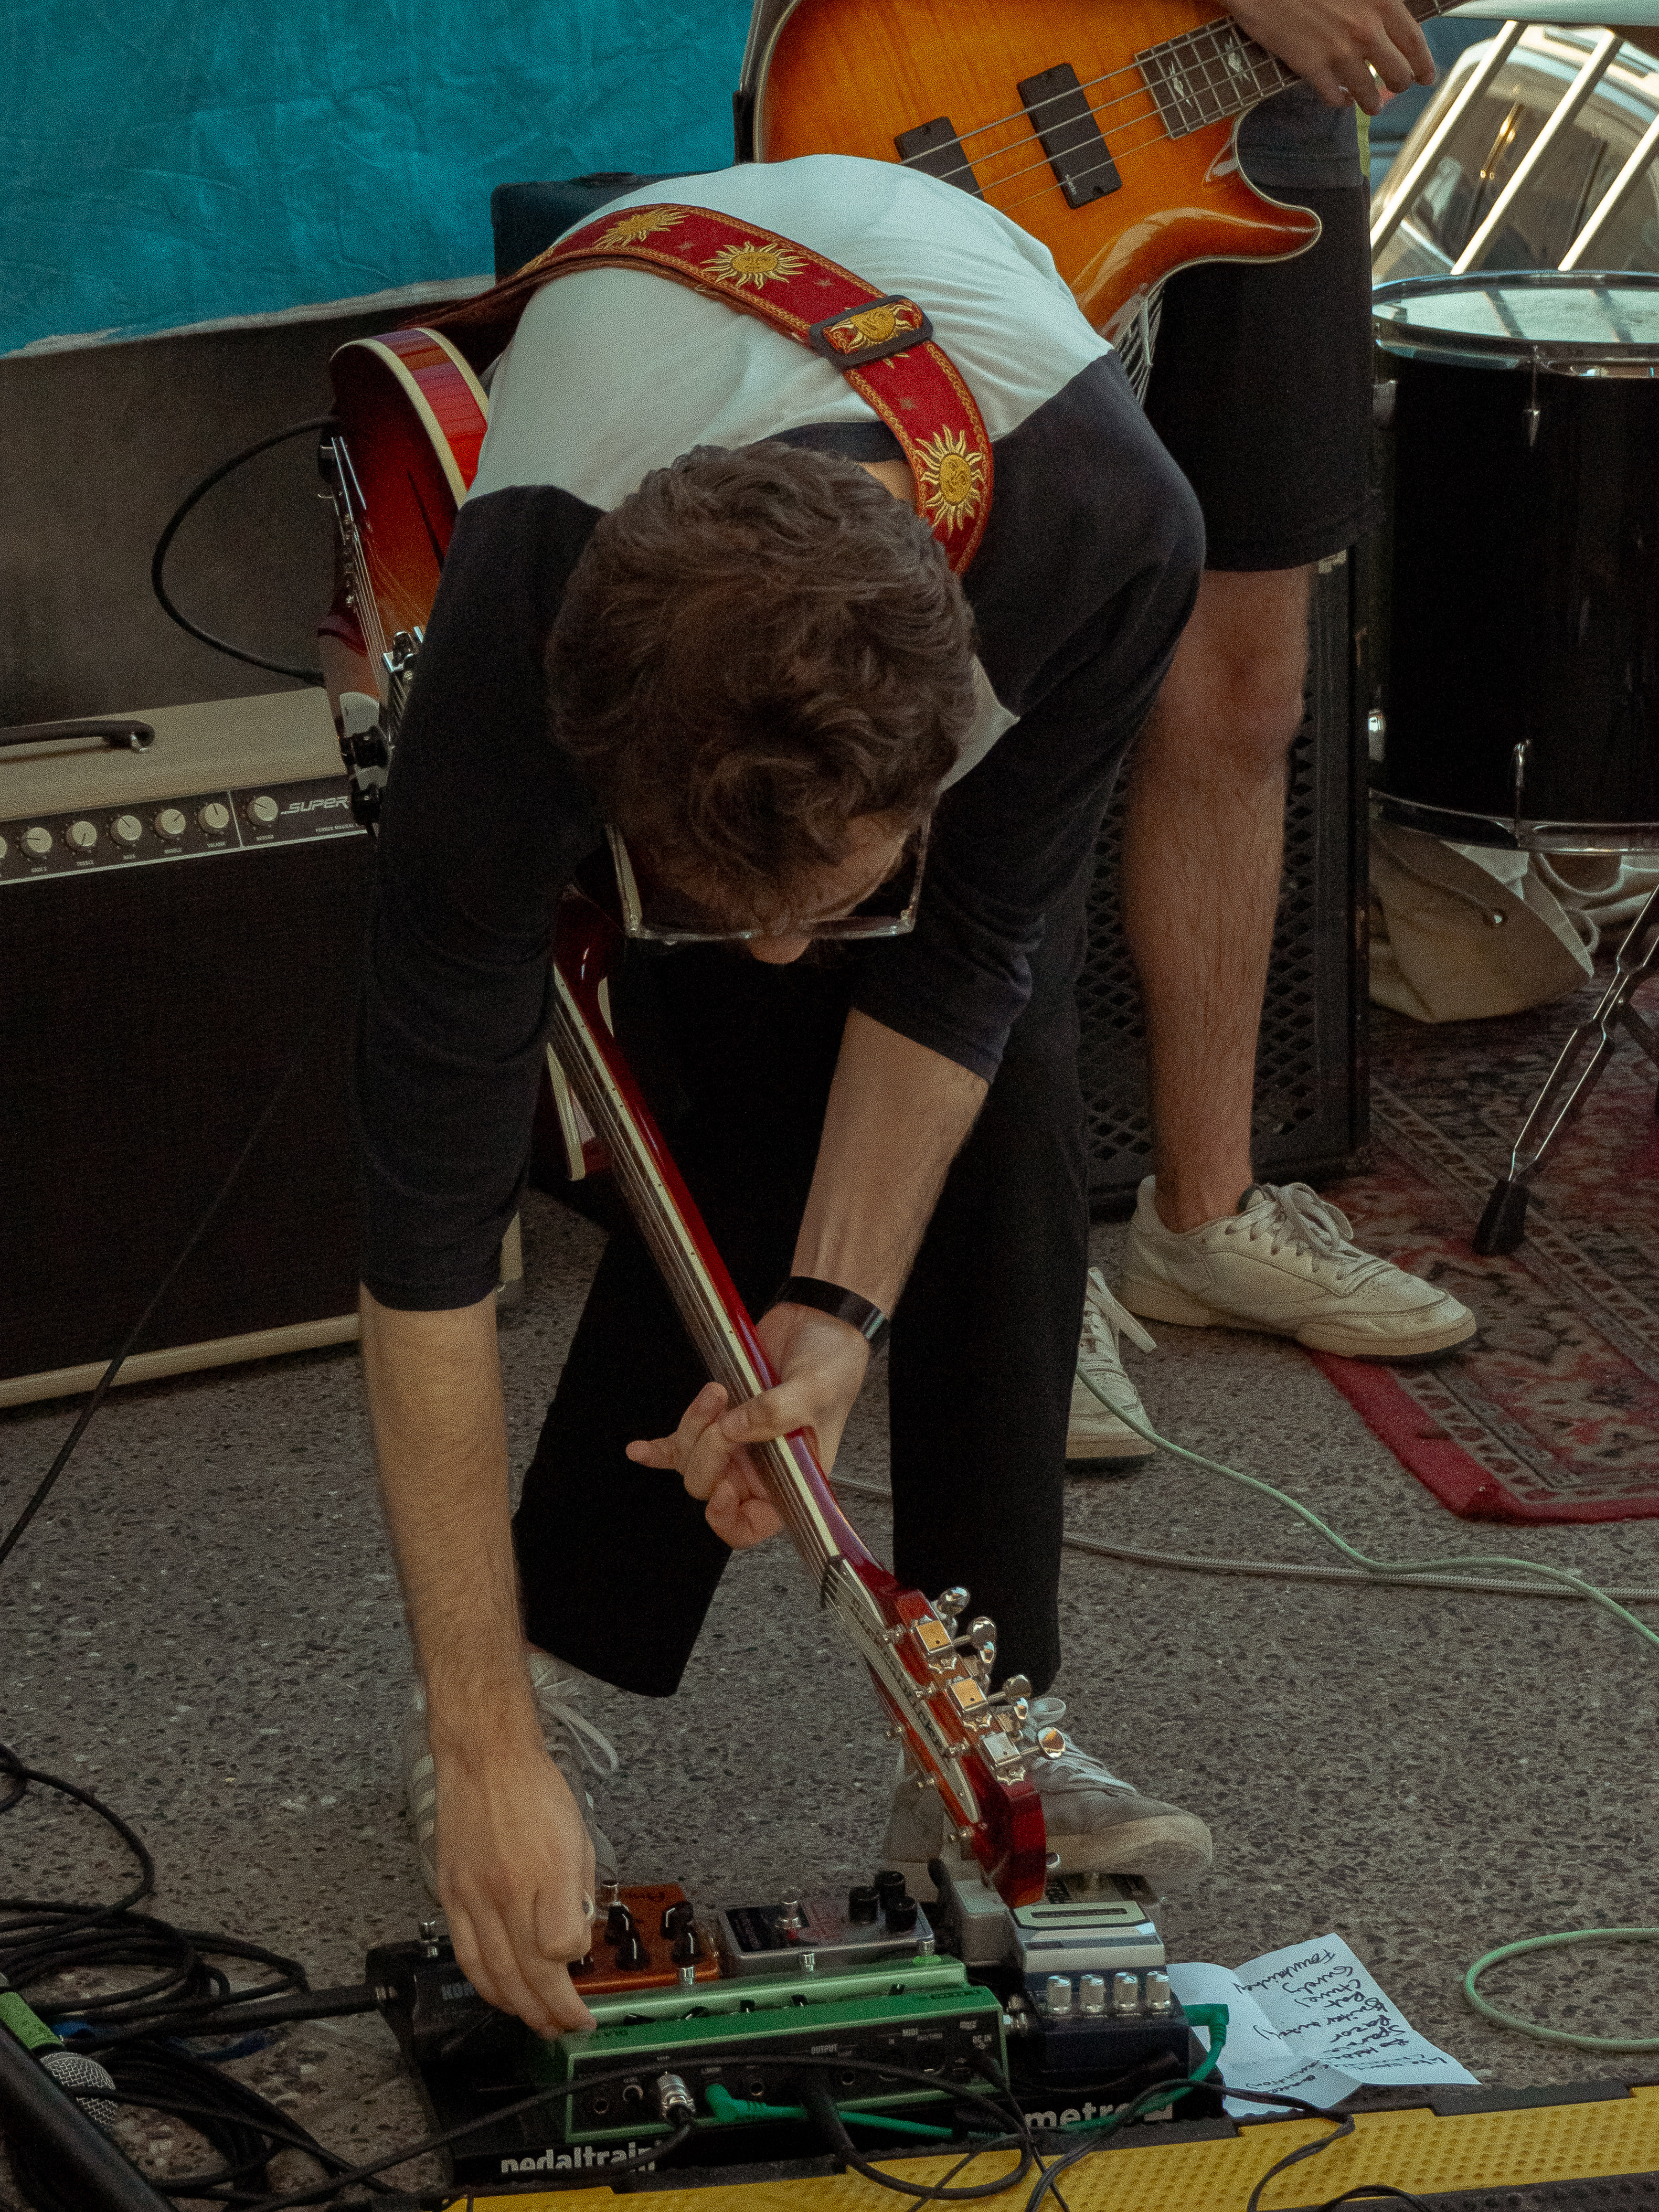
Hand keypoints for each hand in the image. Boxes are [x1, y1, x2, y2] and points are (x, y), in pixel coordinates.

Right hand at [433, 1726, 598, 2034]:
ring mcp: (474, 1896)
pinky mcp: (450, 1896)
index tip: (586, 1982)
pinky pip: (465, 1955)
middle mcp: (508, 1889)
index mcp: (548, 1870)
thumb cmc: (536, 1790)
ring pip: (494, 1974)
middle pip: (529, 1973)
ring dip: (519, 2009)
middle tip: (568, 2027)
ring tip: (538, 2023)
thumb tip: (578, 1939)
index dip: (575, 1974)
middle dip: (552, 2012)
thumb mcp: (579, 1836)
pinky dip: (485, 1984)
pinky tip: (501, 1996)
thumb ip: (580, 1892)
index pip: (562, 1947)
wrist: (485, 1758)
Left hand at [625, 1303, 871, 1546]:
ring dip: (693, 1428)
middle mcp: (760, 1468)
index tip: (723, 1491)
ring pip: (692, 1461)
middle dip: (710, 1454)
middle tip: (725, 1415)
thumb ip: (776, 1412)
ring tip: (716, 1391)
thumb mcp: (815, 1391)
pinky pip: (678, 1445)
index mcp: (792, 1478)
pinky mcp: (717, 1419)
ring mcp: (736, 1445)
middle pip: (712, 1488)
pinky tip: (639, 1450)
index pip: (752, 1525)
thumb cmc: (833, 1366)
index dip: (729, 1518)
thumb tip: (735, 1427)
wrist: (820, 1326)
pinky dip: (657, 1449)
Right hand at [1226, 0, 1434, 110]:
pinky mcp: (1311, 68)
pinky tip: (1341, 98)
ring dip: (1372, 102)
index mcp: (1382, 2)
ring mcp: (1339, 52)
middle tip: (1396, 87)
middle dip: (1399, 84)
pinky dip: (1340, 101)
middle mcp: (1366, 30)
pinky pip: (1334, 98)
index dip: (1424, 65)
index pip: (1414, 42)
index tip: (1426, 76)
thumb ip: (1376, 2)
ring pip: (1369, 93)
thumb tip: (1386, 23)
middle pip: (1398, 74)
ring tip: (1370, 104)